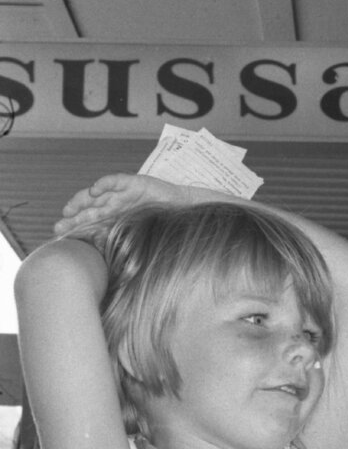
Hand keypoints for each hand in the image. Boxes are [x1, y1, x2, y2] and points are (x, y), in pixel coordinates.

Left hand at [54, 173, 192, 239]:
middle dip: (74, 218)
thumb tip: (104, 267)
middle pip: (90, 209)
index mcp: (117, 219)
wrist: (187, 214)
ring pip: (97, 196)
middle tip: (60, 227)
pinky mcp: (134, 183)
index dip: (77, 228)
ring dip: (82, 201)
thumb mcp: (140, 242)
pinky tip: (94, 191)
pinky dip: (103, 185)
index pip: (93, 223)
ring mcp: (124, 194)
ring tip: (70, 210)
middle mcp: (117, 205)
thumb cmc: (166, 230)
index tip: (63, 238)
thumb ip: (123, 249)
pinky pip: (114, 181)